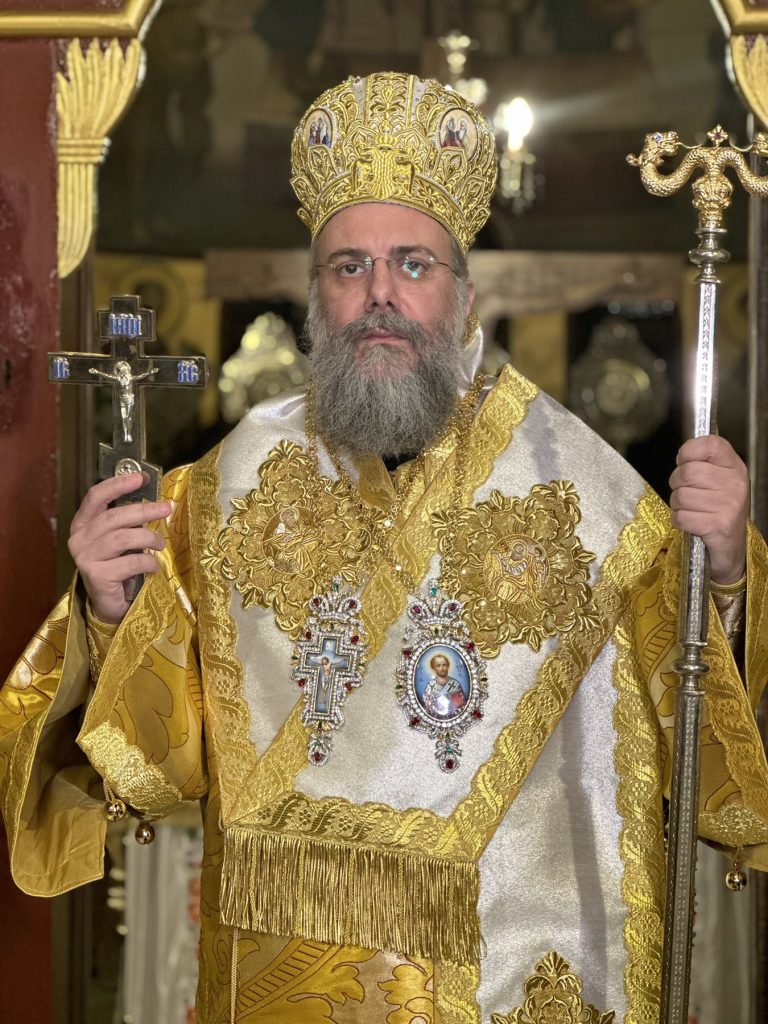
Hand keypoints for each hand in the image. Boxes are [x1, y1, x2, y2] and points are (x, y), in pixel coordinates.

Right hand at [68, 473, 170, 624]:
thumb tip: (155, 501)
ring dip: (148, 539)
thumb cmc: (118, 566)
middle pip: (114, 517)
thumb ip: (128, 521)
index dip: (118, 484)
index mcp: (83, 524)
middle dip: (144, 510)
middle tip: (167, 508)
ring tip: (160, 544)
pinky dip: (148, 563)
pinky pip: (130, 562)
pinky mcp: (97, 576)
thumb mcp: (120, 539)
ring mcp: (85, 558)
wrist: (110, 604)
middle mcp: (79, 539)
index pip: (96, 496)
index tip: (141, 477)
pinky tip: (154, 567)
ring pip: (124, 538)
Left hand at [669, 436, 748, 583]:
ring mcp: (729, 505)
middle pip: (687, 472)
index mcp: (734, 467)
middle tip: (685, 493)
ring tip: (691, 510)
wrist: (732, 547)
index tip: (685, 463)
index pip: (710, 443)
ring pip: (681, 496)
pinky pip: (681, 517)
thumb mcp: (717, 480)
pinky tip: (691, 523)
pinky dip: (679, 521)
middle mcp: (735, 483)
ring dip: (677, 506)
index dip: (688, 451)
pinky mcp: (719, 525)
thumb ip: (701, 463)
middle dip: (676, 484)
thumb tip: (681, 455)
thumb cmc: (719, 510)